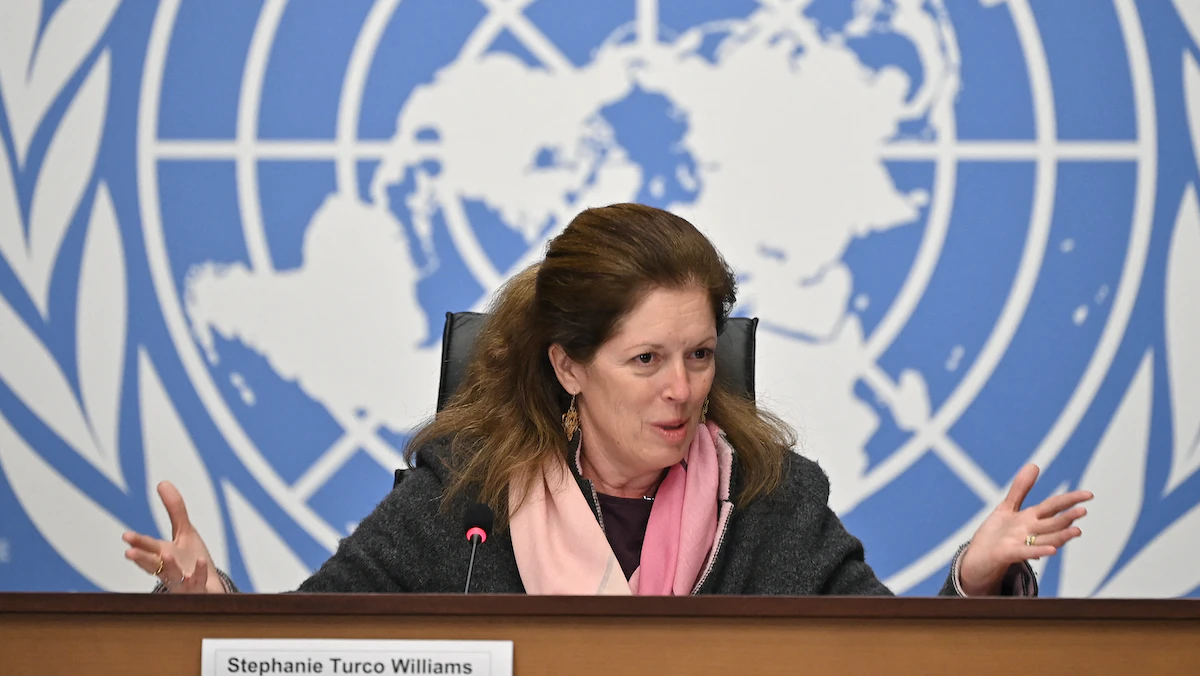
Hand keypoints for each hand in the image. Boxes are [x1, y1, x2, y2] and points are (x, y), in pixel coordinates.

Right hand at [121, 481, 224, 593]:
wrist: (207, 587)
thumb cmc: (191, 560)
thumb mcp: (184, 532)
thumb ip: (174, 509)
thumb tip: (162, 482)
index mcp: (163, 556)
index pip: (148, 548)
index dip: (138, 542)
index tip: (126, 536)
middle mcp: (169, 570)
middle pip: (154, 564)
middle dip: (142, 558)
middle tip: (130, 553)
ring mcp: (182, 581)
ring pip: (172, 576)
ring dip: (168, 566)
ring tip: (164, 555)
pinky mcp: (198, 589)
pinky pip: (198, 581)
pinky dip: (198, 572)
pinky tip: (199, 561)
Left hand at [958, 464, 1092, 595]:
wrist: (980, 559)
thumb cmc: (995, 535)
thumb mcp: (1007, 507)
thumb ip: (1021, 488)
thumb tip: (1034, 465)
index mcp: (1031, 518)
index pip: (1055, 506)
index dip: (1071, 500)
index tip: (1089, 495)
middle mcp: (1030, 531)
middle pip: (1053, 523)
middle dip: (1068, 517)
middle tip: (1084, 510)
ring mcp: (1022, 542)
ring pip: (1046, 539)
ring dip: (1060, 535)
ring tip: (1076, 531)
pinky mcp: (1009, 553)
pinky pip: (1026, 552)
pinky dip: (1038, 551)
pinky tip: (1051, 552)